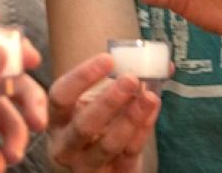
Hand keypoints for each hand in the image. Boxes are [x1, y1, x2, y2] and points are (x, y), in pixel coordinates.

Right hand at [47, 53, 162, 171]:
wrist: (99, 161)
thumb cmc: (98, 121)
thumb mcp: (99, 99)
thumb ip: (123, 79)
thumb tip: (164, 63)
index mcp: (57, 118)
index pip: (61, 96)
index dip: (82, 77)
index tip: (108, 59)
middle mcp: (65, 144)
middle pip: (83, 125)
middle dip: (109, 102)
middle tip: (131, 79)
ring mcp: (86, 165)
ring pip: (107, 145)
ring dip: (131, 119)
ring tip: (149, 97)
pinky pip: (127, 157)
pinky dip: (141, 134)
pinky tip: (151, 113)